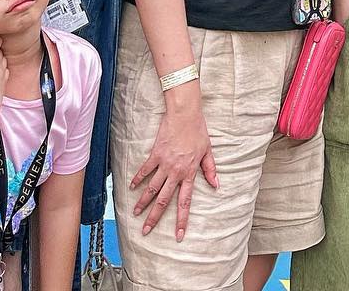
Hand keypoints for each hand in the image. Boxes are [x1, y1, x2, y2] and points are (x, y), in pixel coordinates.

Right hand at [130, 104, 217, 240]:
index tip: (178, 235)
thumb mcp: (208, 151)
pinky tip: (132, 187)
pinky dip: (138, 179)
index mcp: (189, 173)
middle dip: (154, 218)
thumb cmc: (197, 130)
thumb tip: (216, 185)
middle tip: (146, 231)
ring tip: (135, 214)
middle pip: (163, 200)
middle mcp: (175, 172)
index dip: (181, 219)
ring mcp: (164, 164)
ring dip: (143, 203)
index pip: (185, 202)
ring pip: (151, 189)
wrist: (185, 113)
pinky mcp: (155, 154)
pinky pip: (145, 170)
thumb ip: (210, 170)